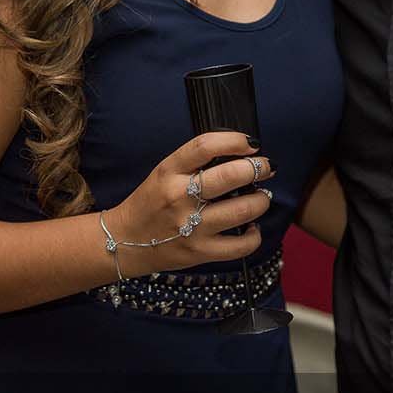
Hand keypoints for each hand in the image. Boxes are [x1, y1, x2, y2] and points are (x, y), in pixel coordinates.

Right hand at [106, 131, 274, 276]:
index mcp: (169, 172)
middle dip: (258, 168)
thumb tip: (238, 153)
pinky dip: (254, 236)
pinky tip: (252, 227)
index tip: (252, 143)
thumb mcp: (164, 172)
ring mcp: (190, 227)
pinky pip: (240, 246)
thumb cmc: (150, 203)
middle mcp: (179, 197)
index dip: (236, 140)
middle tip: (266, 168)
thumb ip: (194, 162)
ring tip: (262, 197)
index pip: (206, 146)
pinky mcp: (200, 252)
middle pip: (231, 175)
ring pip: (241, 210)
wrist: (125, 241)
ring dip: (261, 200)